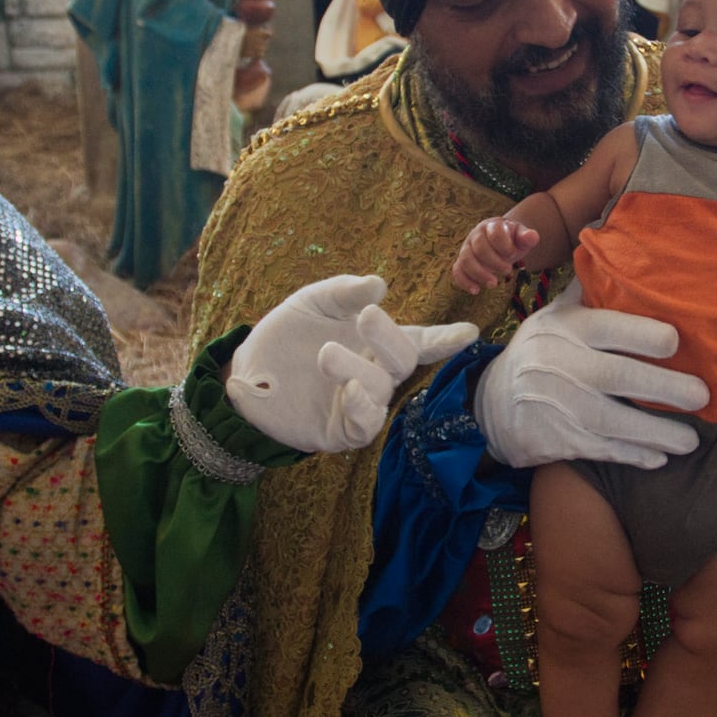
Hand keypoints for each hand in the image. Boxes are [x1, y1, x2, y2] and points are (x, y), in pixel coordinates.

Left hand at [225, 275, 478, 455]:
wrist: (246, 371)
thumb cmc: (288, 335)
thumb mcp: (313, 302)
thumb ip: (344, 292)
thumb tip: (379, 285)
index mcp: (375, 343)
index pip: (418, 340)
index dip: (445, 338)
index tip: (470, 332)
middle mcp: (375, 373)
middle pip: (401, 360)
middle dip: (389, 339)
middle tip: (368, 316)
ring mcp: (360, 404)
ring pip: (379, 390)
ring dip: (357, 370)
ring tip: (325, 353)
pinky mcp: (341, 431)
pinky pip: (364, 425)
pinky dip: (363, 408)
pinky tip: (350, 390)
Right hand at [454, 218, 538, 292]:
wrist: (501, 243)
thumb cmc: (512, 240)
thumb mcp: (522, 237)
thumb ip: (527, 237)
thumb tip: (532, 237)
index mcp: (492, 226)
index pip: (494, 232)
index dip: (504, 245)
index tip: (513, 255)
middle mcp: (476, 235)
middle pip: (479, 247)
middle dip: (493, 262)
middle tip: (508, 271)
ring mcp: (466, 248)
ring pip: (465, 259)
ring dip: (479, 273)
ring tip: (494, 284)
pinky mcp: (462, 262)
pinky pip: (457, 271)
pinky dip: (464, 281)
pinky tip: (476, 290)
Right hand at [474, 281, 707, 469]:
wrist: (492, 402)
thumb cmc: (542, 350)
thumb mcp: (556, 315)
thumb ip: (590, 291)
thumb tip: (623, 238)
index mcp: (567, 327)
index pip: (608, 326)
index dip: (643, 334)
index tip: (677, 342)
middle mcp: (560, 364)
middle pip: (616, 377)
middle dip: (664, 388)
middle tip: (703, 396)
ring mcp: (556, 405)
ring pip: (612, 421)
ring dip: (656, 432)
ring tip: (692, 440)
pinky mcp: (554, 440)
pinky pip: (600, 449)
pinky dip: (632, 455)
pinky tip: (659, 458)